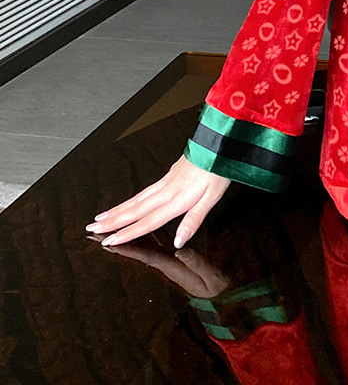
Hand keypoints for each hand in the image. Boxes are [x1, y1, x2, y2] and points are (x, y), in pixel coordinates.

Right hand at [87, 155, 230, 248]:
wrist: (220, 143)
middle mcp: (167, 190)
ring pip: (137, 199)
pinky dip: (131, 199)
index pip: (148, 221)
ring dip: (117, 210)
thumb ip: (194, 220)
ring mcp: (166, 181)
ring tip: (100, 218)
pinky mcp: (169, 174)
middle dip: (112, 221)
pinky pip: (144, 190)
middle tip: (91, 229)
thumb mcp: (212, 198)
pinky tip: (127, 203)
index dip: (128, 233)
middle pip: (135, 209)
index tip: (109, 241)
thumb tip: (179, 241)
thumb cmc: (218, 170)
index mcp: (177, 199)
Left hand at [101, 241, 232, 297]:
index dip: (128, 245)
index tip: (108, 240)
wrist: (224, 301)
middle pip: (138, 249)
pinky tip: (138, 228)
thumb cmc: (218, 287)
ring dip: (126, 235)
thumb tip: (180, 246)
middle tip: (95, 230)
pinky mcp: (174, 261)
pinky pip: (153, 244)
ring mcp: (169, 263)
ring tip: (108, 226)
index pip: (145, 254)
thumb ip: (195, 261)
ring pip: (143, 246)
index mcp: (172, 266)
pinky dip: (142, 235)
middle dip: (117, 237)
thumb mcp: (210, 274)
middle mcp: (166, 264)